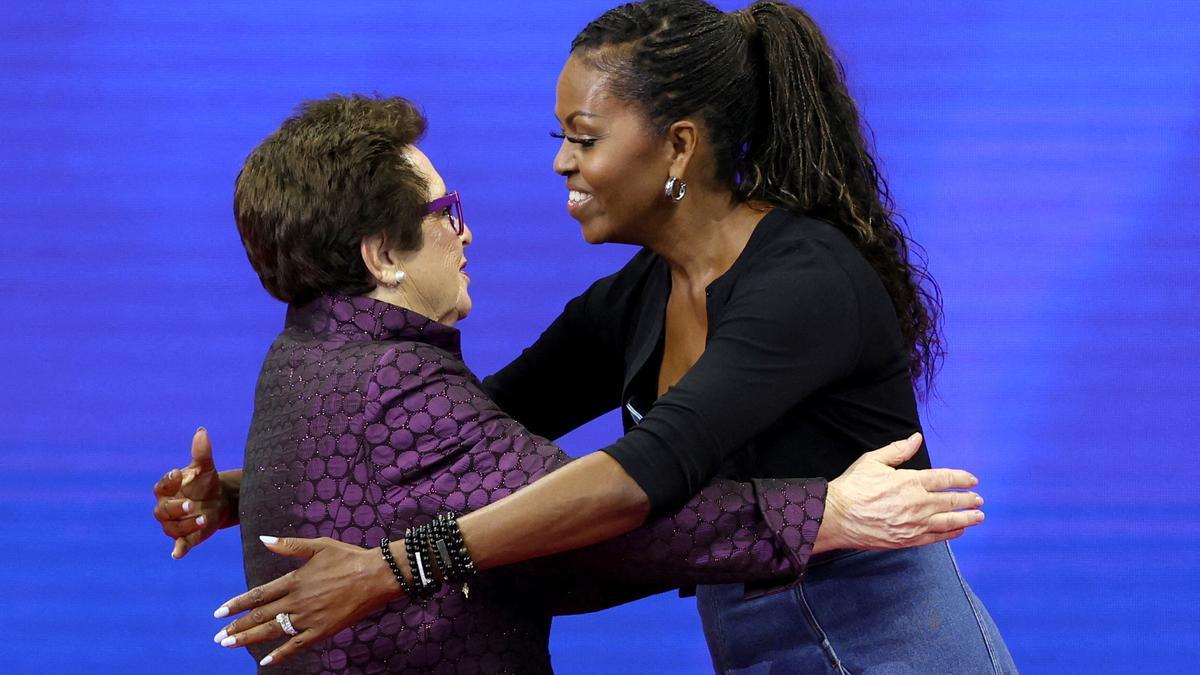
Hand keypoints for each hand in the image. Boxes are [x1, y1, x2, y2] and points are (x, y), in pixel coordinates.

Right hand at [152, 428, 228, 558]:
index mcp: (168, 489)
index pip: (161, 486)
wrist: (219, 501)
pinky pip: (179, 546)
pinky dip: (178, 550)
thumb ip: (201, 452)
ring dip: (187, 525)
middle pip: (164, 511)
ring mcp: (175, 524)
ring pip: (173, 528)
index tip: (179, 474)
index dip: (168, 481)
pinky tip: (177, 554)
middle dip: (177, 508)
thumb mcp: (206, 468)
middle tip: (191, 504)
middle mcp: (166, 508)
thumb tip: (202, 431)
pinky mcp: (186, 538)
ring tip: (204, 518)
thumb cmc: (206, 483)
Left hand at [211, 536, 402, 666]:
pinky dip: (280, 654)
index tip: (219, 612)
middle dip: (237, 626)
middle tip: (219, 635)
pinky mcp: (322, 631)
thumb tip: (263, 539)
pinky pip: (297, 645)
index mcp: (294, 580)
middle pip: (261, 615)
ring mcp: (309, 618)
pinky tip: (265, 662)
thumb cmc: (349, 557)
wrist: (377, 576)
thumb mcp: (318, 545)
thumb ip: (289, 546)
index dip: (237, 604)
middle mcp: (297, 601)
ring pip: (273, 631)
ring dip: (249, 639)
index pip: (259, 594)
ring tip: (229, 645)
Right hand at [817, 433, 984, 550]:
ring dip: (967, 518)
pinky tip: (959, 530)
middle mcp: (918, 503)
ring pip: (949, 521)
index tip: (972, 480)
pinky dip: (951, 533)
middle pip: (952, 501)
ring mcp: (915, 524)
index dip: (961, 478)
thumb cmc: (853, 487)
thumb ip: (898, 450)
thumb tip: (917, 438)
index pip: (945, 478)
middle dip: (969, 499)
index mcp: (911, 481)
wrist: (837, 517)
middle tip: (979, 499)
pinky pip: (937, 537)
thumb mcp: (873, 461)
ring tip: (979, 516)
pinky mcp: (908, 540)